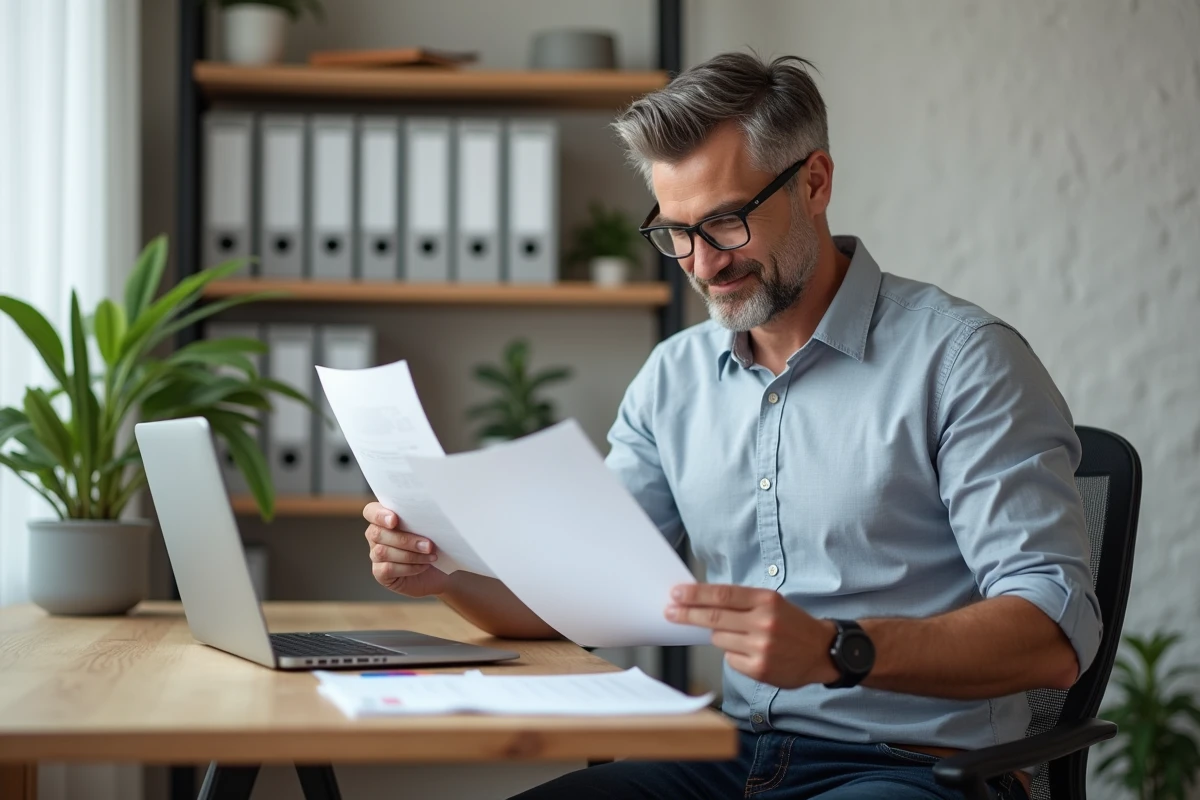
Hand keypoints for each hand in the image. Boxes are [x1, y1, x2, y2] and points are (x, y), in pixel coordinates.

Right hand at [363, 502, 447, 597]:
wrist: (439, 571)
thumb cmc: (433, 544)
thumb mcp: (429, 529)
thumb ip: (421, 519)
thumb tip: (427, 514)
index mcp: (385, 518)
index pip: (370, 511)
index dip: (379, 515)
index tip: (394, 520)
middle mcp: (376, 536)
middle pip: (377, 533)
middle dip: (405, 539)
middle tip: (428, 544)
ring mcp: (376, 555)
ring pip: (382, 552)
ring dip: (411, 555)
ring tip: (430, 556)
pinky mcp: (380, 573)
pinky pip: (388, 569)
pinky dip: (409, 568)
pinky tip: (423, 566)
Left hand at [665, 584, 838, 688]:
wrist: (822, 651)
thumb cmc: (792, 623)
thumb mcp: (772, 603)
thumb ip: (741, 602)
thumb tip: (701, 602)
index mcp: (766, 600)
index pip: (722, 595)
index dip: (695, 595)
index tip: (676, 594)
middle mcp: (764, 622)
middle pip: (714, 617)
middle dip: (686, 614)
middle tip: (669, 611)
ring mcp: (761, 647)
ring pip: (719, 640)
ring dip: (719, 636)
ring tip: (738, 635)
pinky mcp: (759, 669)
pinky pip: (730, 659)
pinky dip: (733, 655)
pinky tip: (750, 652)